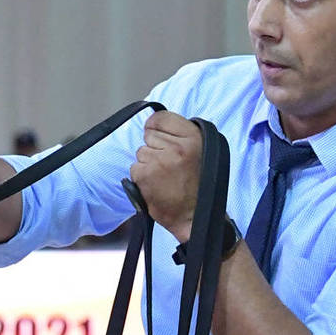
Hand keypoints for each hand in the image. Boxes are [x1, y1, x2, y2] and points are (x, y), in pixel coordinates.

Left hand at [128, 111, 202, 241]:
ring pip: (141, 152)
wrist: (194, 217)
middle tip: (168, 166)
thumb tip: (154, 123)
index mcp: (194, 137)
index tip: (159, 137)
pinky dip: (141, 177)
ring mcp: (159, 160)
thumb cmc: (198, 186)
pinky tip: (155, 185)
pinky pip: (134, 167)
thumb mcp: (201, 152)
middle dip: (154, 148)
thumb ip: (181, 135)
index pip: (160, 117)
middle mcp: (177, 146)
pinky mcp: (145, 174)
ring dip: (148, 164)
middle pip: (149, 135)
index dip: (156, 127)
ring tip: (163, 178)